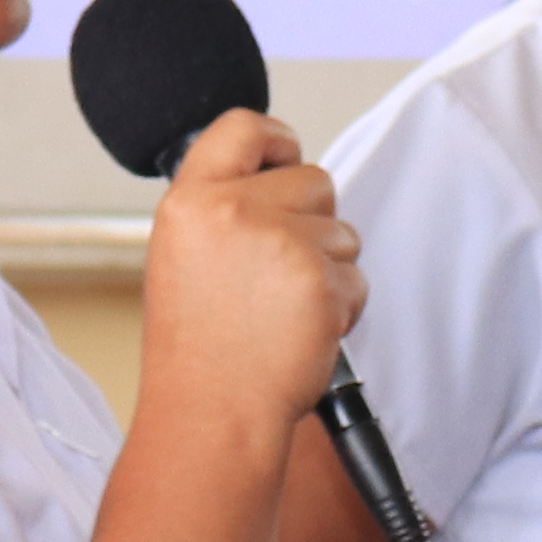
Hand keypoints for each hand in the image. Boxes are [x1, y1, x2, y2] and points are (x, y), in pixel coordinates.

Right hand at [135, 109, 361, 432]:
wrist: (213, 413)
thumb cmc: (198, 351)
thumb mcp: (184, 258)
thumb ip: (224, 210)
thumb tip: (279, 176)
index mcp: (191, 201)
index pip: (243, 127)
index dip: (276, 139)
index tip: (286, 158)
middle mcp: (233, 211)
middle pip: (314, 179)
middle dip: (313, 221)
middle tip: (277, 274)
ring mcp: (280, 243)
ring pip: (343, 232)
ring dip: (329, 270)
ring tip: (282, 311)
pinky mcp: (321, 280)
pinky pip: (357, 278)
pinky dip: (342, 308)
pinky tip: (302, 332)